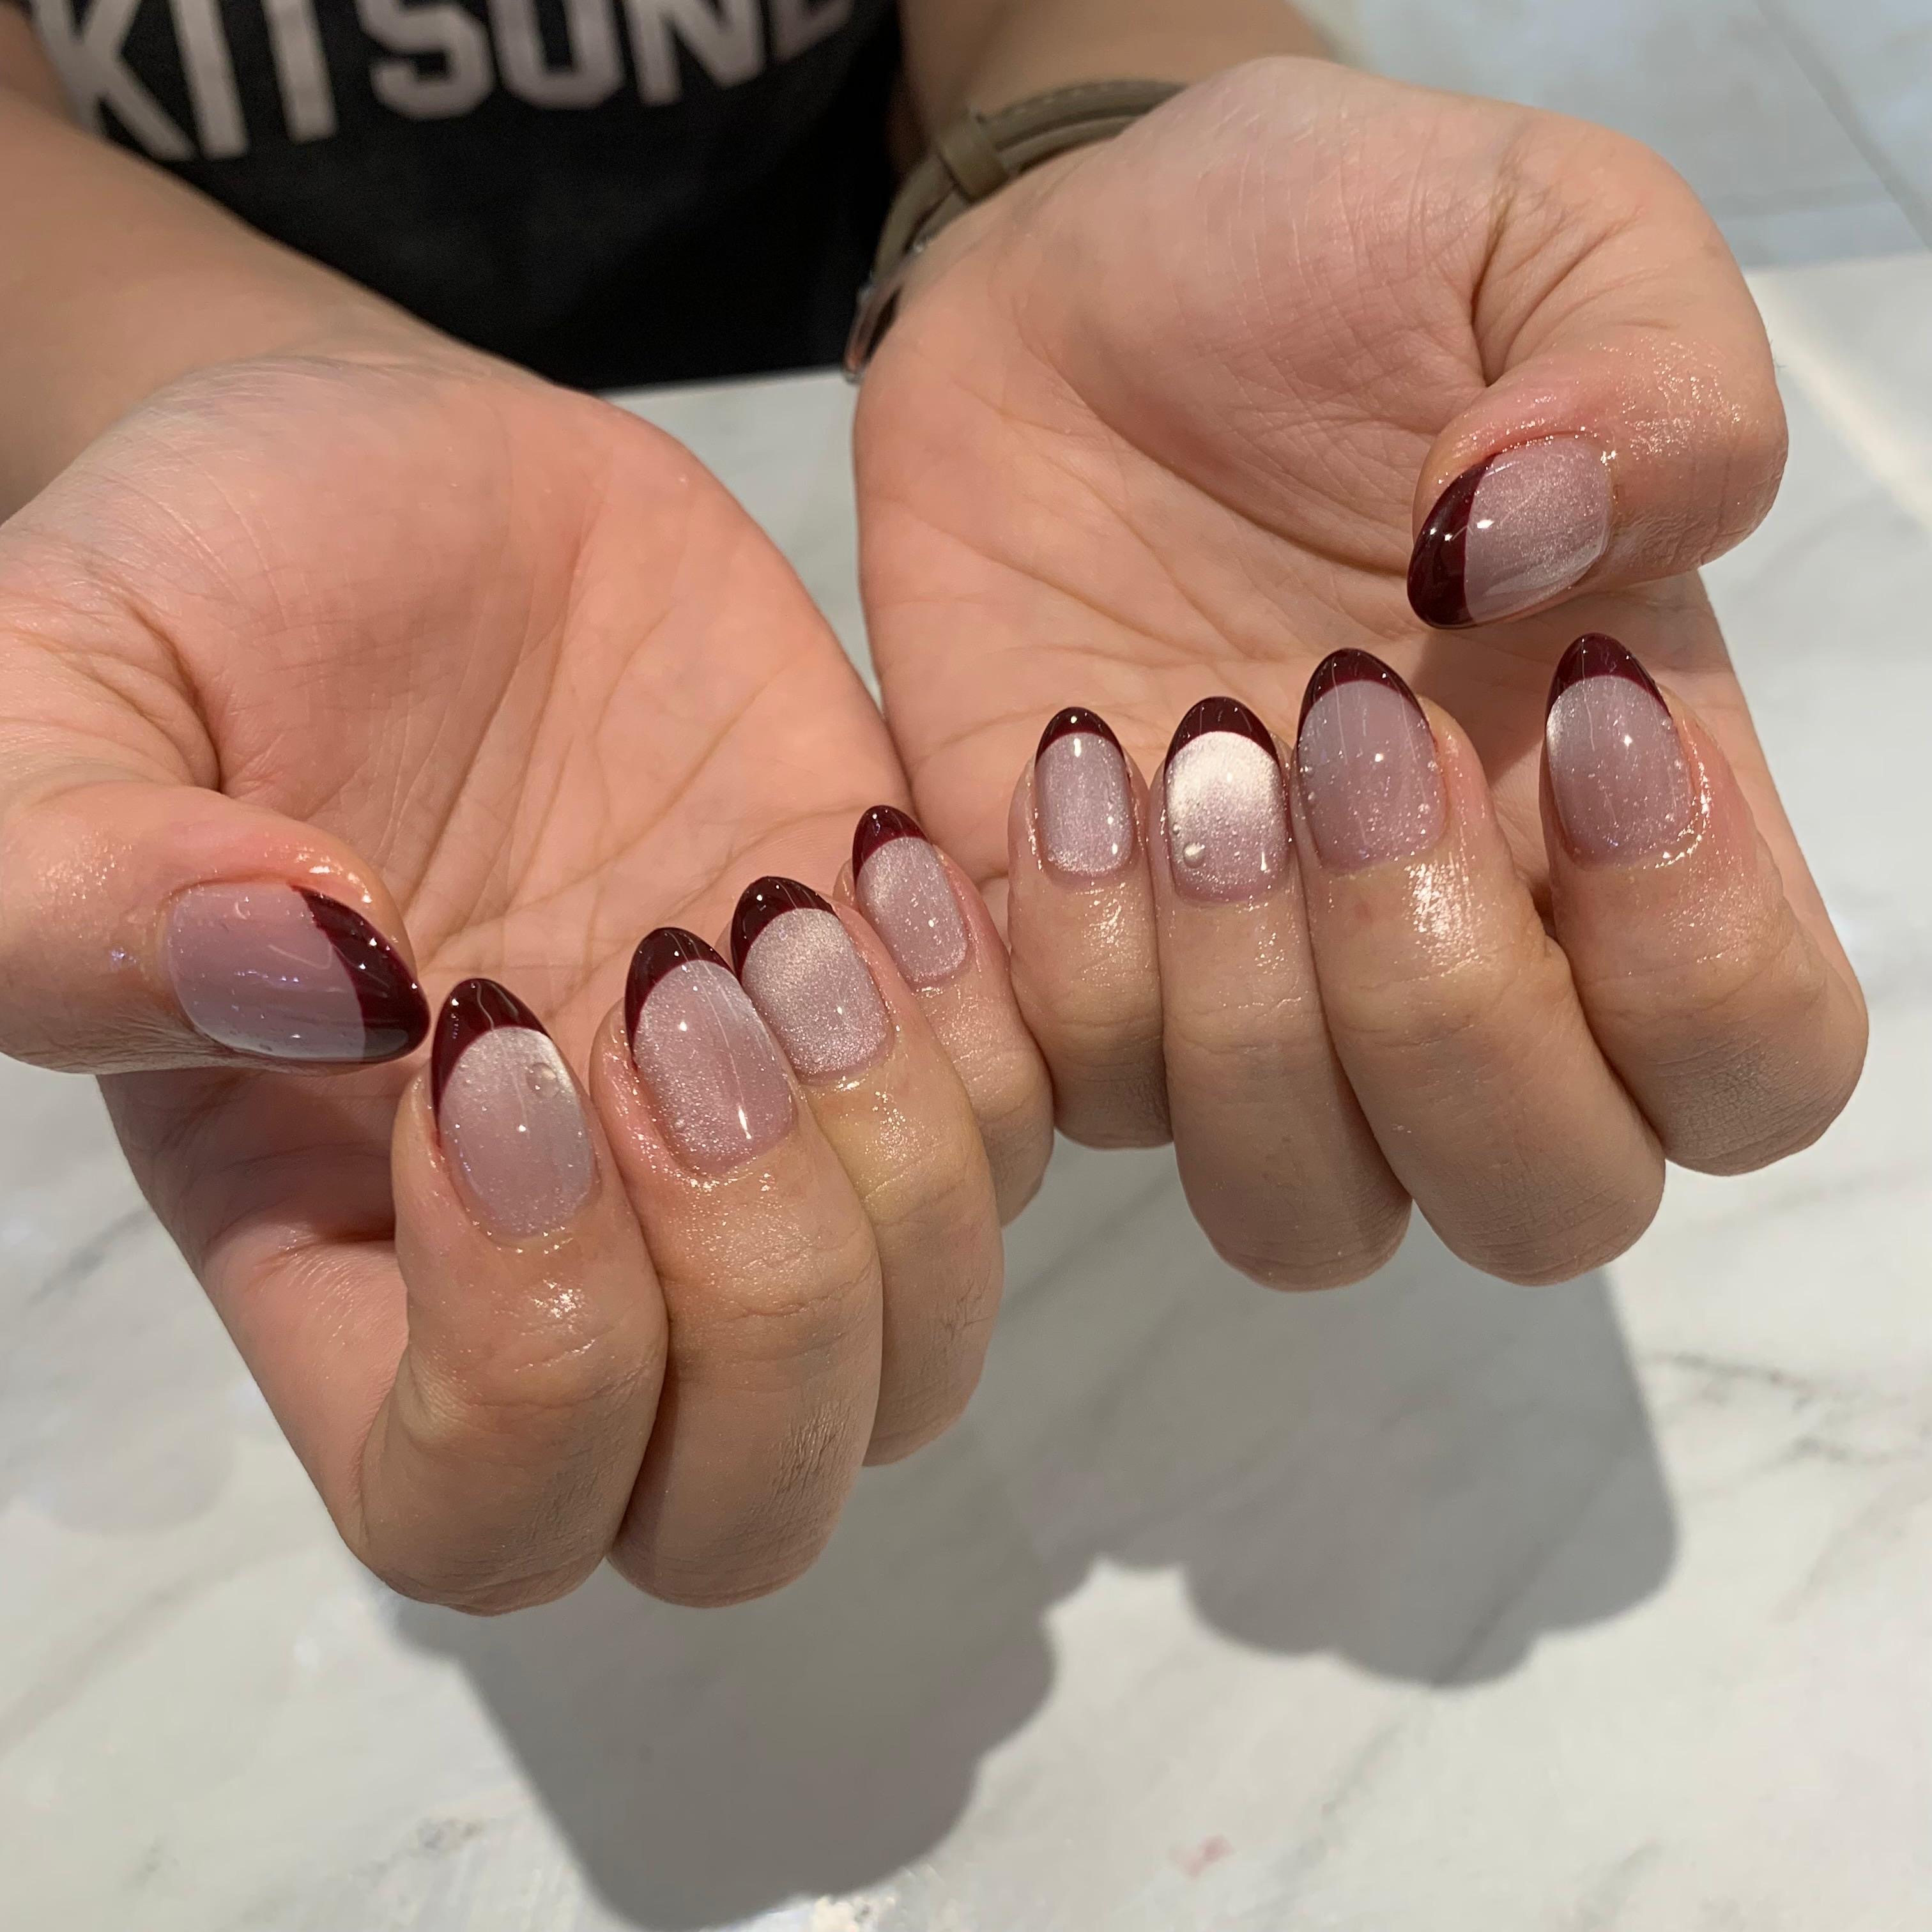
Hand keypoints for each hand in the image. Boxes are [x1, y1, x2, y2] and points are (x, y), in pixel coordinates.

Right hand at [0, 340, 1049, 1608]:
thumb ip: (71, 885)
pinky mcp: (888, 1012)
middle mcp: (577, 1248)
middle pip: (747, 1500)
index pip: (481, 1521)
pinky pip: (1029, 1138)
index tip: (495, 1057)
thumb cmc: (218, 589)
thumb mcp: (60, 686)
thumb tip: (311, 988)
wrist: (422, 482)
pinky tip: (871, 854)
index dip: (531, 1366)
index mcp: (342, 1248)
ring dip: (891, 1149)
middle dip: (760, 1288)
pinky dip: (986, 1025)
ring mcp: (754, 1142)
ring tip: (778, 913)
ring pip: (919, 1347)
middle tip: (675, 991)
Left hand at [856, 57, 1865, 1286]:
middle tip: (1344, 729)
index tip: (1578, 703)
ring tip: (1188, 753)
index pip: (1750, 1069)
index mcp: (1621, 816)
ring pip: (1303, 1212)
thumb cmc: (1331, 262)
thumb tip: (1545, 570)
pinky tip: (1062, 749)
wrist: (1073, 291)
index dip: (1699, 965)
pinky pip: (1082, 1100)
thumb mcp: (1546, 231)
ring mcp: (1242, 987)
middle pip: (1537, 1204)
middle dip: (1443, 1016)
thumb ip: (1655, 383)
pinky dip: (1071, 959)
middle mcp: (1451, 947)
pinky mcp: (1062, 965)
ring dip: (1249, 1019)